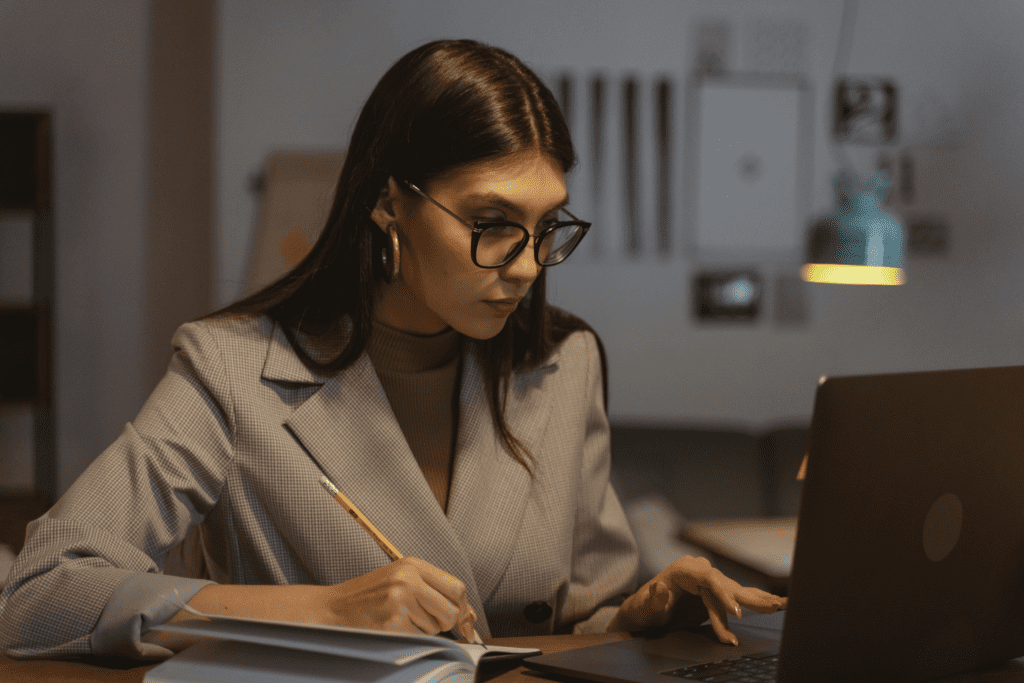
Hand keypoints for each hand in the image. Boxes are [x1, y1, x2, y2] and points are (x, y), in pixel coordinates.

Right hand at [322, 556, 478, 641]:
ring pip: (435, 628)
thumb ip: (432, 588)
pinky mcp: (392, 623)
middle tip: (427, 620)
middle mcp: (408, 580)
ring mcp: (400, 601)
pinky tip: (393, 627)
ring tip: (400, 618)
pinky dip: (411, 638)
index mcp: (412, 565)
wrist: (334, 608)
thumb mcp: (400, 578)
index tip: (465, 620)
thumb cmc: (369, 595)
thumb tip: (467, 614)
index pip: (456, 587)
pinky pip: (419, 638)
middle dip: (445, 622)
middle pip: (451, 610)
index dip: (463, 607)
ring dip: (423, 630)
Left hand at [608, 555, 785, 644]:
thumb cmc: (643, 610)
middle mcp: (697, 570)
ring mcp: (706, 580)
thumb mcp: (645, 608)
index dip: (724, 596)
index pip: (709, 579)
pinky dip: (752, 602)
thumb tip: (661, 589)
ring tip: (781, 604)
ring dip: (757, 601)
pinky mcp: (712, 592)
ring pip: (734, 591)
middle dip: (749, 598)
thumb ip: (654, 600)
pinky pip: (734, 597)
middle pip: (727, 584)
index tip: (736, 614)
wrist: (642, 612)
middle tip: (772, 606)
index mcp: (683, 570)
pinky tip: (771, 603)